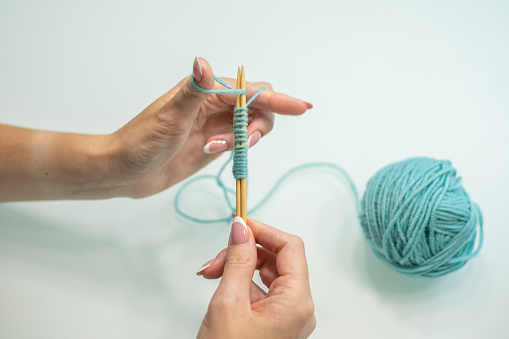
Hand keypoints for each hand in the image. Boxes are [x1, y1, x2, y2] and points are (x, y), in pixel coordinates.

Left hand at [0, 57, 310, 200]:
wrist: (125, 170)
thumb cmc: (140, 141)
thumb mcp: (169, 117)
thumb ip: (193, 91)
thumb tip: (204, 62)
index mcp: (205, 93)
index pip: (251, 92)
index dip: (279, 99)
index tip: (301, 107)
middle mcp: (213, 107)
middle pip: (257, 109)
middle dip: (257, 126)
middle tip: (240, 144)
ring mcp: (214, 127)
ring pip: (249, 128)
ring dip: (244, 140)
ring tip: (214, 149)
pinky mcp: (212, 145)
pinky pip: (238, 144)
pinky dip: (239, 150)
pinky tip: (218, 152)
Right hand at [196, 217, 315, 338]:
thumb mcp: (228, 302)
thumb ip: (237, 260)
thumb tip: (241, 229)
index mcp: (296, 302)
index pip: (290, 247)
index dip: (264, 231)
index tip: (240, 224)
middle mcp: (298, 309)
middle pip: (277, 259)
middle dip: (245, 252)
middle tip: (218, 256)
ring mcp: (288, 317)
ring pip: (268, 274)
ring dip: (239, 267)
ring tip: (213, 272)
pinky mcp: (276, 322)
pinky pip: (263, 291)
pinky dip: (241, 284)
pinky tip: (222, 285)